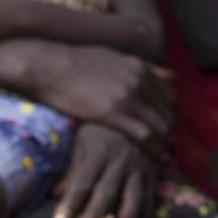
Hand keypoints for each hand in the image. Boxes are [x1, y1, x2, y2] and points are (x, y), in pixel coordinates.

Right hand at [21, 45, 174, 161]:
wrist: (48, 66)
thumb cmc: (74, 62)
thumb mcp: (114, 57)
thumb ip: (141, 68)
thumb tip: (169, 75)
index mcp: (141, 67)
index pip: (169, 95)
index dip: (169, 113)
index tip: (165, 126)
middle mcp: (140, 80)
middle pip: (168, 111)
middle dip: (169, 130)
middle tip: (166, 146)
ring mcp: (129, 96)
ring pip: (161, 125)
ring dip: (164, 142)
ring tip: (163, 156)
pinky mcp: (113, 113)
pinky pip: (145, 135)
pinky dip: (154, 149)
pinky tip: (156, 159)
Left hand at [53, 123, 155, 217]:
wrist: (138, 115)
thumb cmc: (102, 132)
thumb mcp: (82, 144)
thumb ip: (72, 170)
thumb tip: (55, 194)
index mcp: (100, 151)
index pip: (82, 181)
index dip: (71, 203)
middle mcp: (121, 160)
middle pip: (107, 191)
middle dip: (94, 214)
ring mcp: (141, 167)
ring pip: (134, 195)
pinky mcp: (155, 175)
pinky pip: (152, 198)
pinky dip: (147, 216)